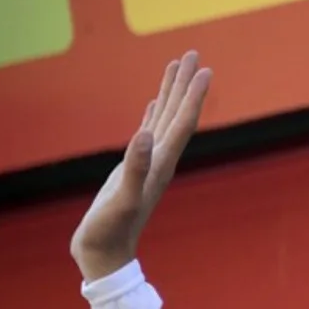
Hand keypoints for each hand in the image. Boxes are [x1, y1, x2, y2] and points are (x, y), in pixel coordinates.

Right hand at [71, 51, 211, 281]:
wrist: (104, 254)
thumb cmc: (111, 230)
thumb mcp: (122, 198)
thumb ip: (134, 168)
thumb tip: (144, 136)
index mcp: (160, 163)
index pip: (182, 123)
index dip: (192, 96)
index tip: (204, 69)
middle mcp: (159, 160)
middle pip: (177, 114)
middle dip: (184, 84)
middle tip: (192, 54)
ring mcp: (147, 163)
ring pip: (163, 119)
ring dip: (170, 93)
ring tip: (175, 66)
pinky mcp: (132, 168)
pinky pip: (147, 133)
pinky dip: (153, 114)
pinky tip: (154, 104)